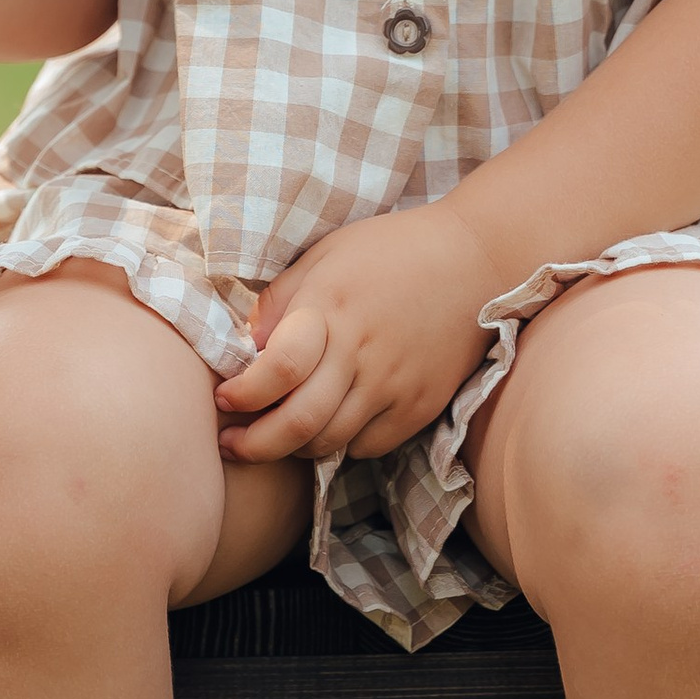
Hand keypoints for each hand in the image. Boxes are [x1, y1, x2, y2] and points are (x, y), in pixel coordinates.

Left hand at [217, 201, 497, 464]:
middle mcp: (361, 351)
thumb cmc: (391, 249)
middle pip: (298, 423)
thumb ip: (282, 299)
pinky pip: (368, 446)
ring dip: (293, 448)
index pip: (279, 369)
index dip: (243, 394)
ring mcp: (394, 383)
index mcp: (330, 307)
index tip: (224, 399)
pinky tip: (331, 425)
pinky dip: (340, 444)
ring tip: (275, 438)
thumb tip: (246, 345)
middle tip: (233, 444)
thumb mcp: (326, 254)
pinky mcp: (421, 405)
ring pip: (330, 443)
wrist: (475, 259)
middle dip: (254, 445)